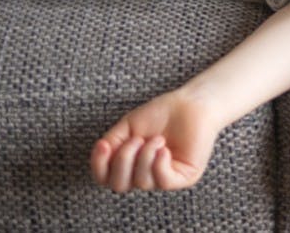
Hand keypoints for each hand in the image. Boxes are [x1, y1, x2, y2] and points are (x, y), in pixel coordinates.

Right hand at [90, 88, 220, 191]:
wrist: (190, 103)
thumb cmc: (161, 114)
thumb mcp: (127, 127)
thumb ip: (111, 144)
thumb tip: (101, 155)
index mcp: (129, 165)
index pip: (105, 178)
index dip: (99, 165)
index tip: (104, 145)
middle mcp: (145, 175)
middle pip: (119, 185)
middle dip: (124, 160)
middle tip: (138, 139)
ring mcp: (164, 178)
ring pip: (142, 182)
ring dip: (145, 156)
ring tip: (158, 138)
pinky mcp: (184, 177)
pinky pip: (163, 181)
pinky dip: (159, 163)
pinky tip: (164, 148)